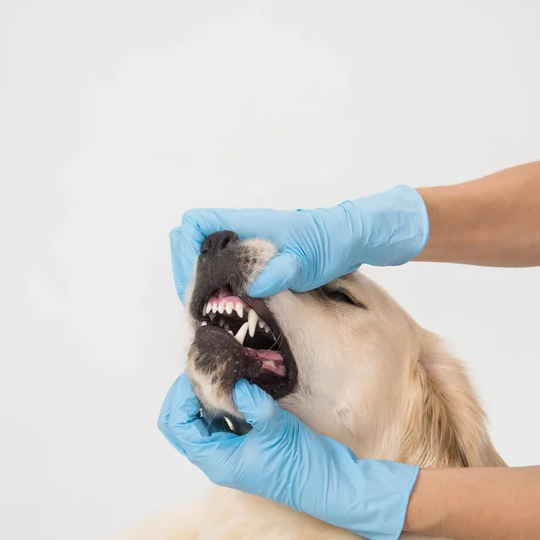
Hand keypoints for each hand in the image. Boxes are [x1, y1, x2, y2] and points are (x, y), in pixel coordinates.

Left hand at [158, 374, 419, 539]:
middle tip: (201, 370)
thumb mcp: (276, 429)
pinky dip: (221, 400)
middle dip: (184, 394)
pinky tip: (237, 383)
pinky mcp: (244, 442)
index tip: (196, 371)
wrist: (326, 481)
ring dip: (202, 396)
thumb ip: (252, 403)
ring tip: (216, 372)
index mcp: (215, 458)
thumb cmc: (300, 464)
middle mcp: (217, 456)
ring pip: (199, 420)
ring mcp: (230, 449)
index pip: (178, 424)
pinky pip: (220, 419)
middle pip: (180, 423)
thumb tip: (234, 381)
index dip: (181, 395)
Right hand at [170, 185, 428, 302]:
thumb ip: (284, 268)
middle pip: (194, 248)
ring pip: (210, 264)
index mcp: (249, 226)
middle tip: (199, 308)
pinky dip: (222, 292)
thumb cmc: (334, 241)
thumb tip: (254, 284)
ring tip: (210, 315)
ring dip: (204, 287)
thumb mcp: (312, 256)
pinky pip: (227, 275)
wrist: (353, 238)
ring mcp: (249, 251)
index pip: (195, 224)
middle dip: (189, 276)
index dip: (186, 251)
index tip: (194, 283)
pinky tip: (232, 313)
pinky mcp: (258, 265)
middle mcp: (243, 235)